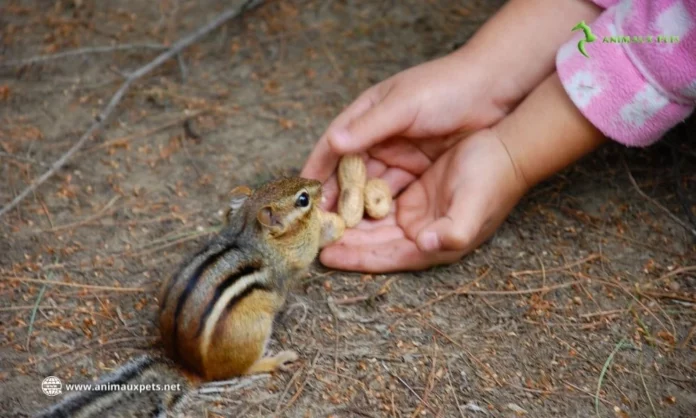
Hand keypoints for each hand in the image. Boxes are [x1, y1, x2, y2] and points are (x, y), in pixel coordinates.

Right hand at [301, 50, 517, 209]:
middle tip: (319, 223)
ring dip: (355, 208)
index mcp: (366, 115)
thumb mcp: (404, 104)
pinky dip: (379, 209)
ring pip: (368, 186)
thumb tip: (333, 142)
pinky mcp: (417, 170)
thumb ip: (369, 125)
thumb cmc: (445, 88)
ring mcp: (398, 155)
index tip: (302, 194)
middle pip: (348, 172)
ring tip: (339, 233)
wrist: (493, 91)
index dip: (316, 170)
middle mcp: (377, 137)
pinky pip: (392, 193)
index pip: (333, 146)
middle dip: (334, 197)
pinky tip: (369, 228)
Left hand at [319, 129, 528, 271]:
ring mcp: (415, 211)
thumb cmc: (494, 179)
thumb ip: (453, 231)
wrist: (509, 148)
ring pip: (370, 221)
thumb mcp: (475, 207)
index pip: (385, 256)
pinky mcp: (412, 191)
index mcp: (432, 243)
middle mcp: (420, 232)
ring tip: (315, 216)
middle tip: (309, 235)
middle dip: (342, 240)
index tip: (326, 255)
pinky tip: (335, 192)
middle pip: (371, 241)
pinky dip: (356, 197)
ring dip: (345, 219)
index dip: (356, 257)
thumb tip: (426, 244)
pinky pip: (376, 197)